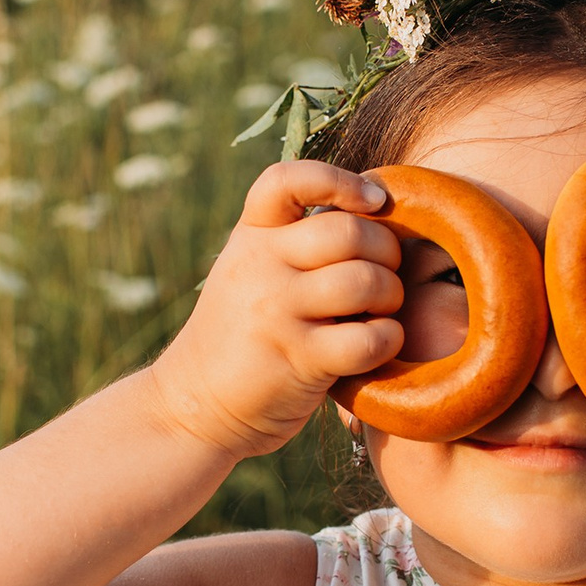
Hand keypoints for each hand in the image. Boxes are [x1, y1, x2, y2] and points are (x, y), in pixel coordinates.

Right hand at [147, 161, 403, 460]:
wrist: (194, 406)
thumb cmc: (243, 335)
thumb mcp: (250, 271)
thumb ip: (297, 243)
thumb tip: (378, 214)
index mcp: (251, 235)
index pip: (288, 179)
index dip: (339, 181)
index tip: (372, 201)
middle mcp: (259, 265)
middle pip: (349, 231)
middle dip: (387, 252)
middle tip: (385, 276)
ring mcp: (276, 311)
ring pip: (365, 281)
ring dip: (391, 297)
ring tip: (380, 312)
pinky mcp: (298, 360)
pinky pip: (368, 338)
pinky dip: (387, 340)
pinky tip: (375, 346)